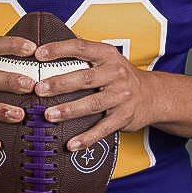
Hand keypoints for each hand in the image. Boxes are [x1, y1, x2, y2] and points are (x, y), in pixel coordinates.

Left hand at [33, 38, 152, 149]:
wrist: (152, 95)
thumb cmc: (119, 76)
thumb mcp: (106, 58)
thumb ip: (82, 54)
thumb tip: (45, 49)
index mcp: (107, 55)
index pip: (81, 47)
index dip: (59, 49)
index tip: (39, 54)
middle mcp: (116, 74)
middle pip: (85, 78)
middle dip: (60, 84)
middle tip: (39, 89)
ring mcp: (121, 96)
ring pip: (92, 104)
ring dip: (69, 110)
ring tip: (49, 115)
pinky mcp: (123, 117)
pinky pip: (103, 129)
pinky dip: (86, 138)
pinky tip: (71, 144)